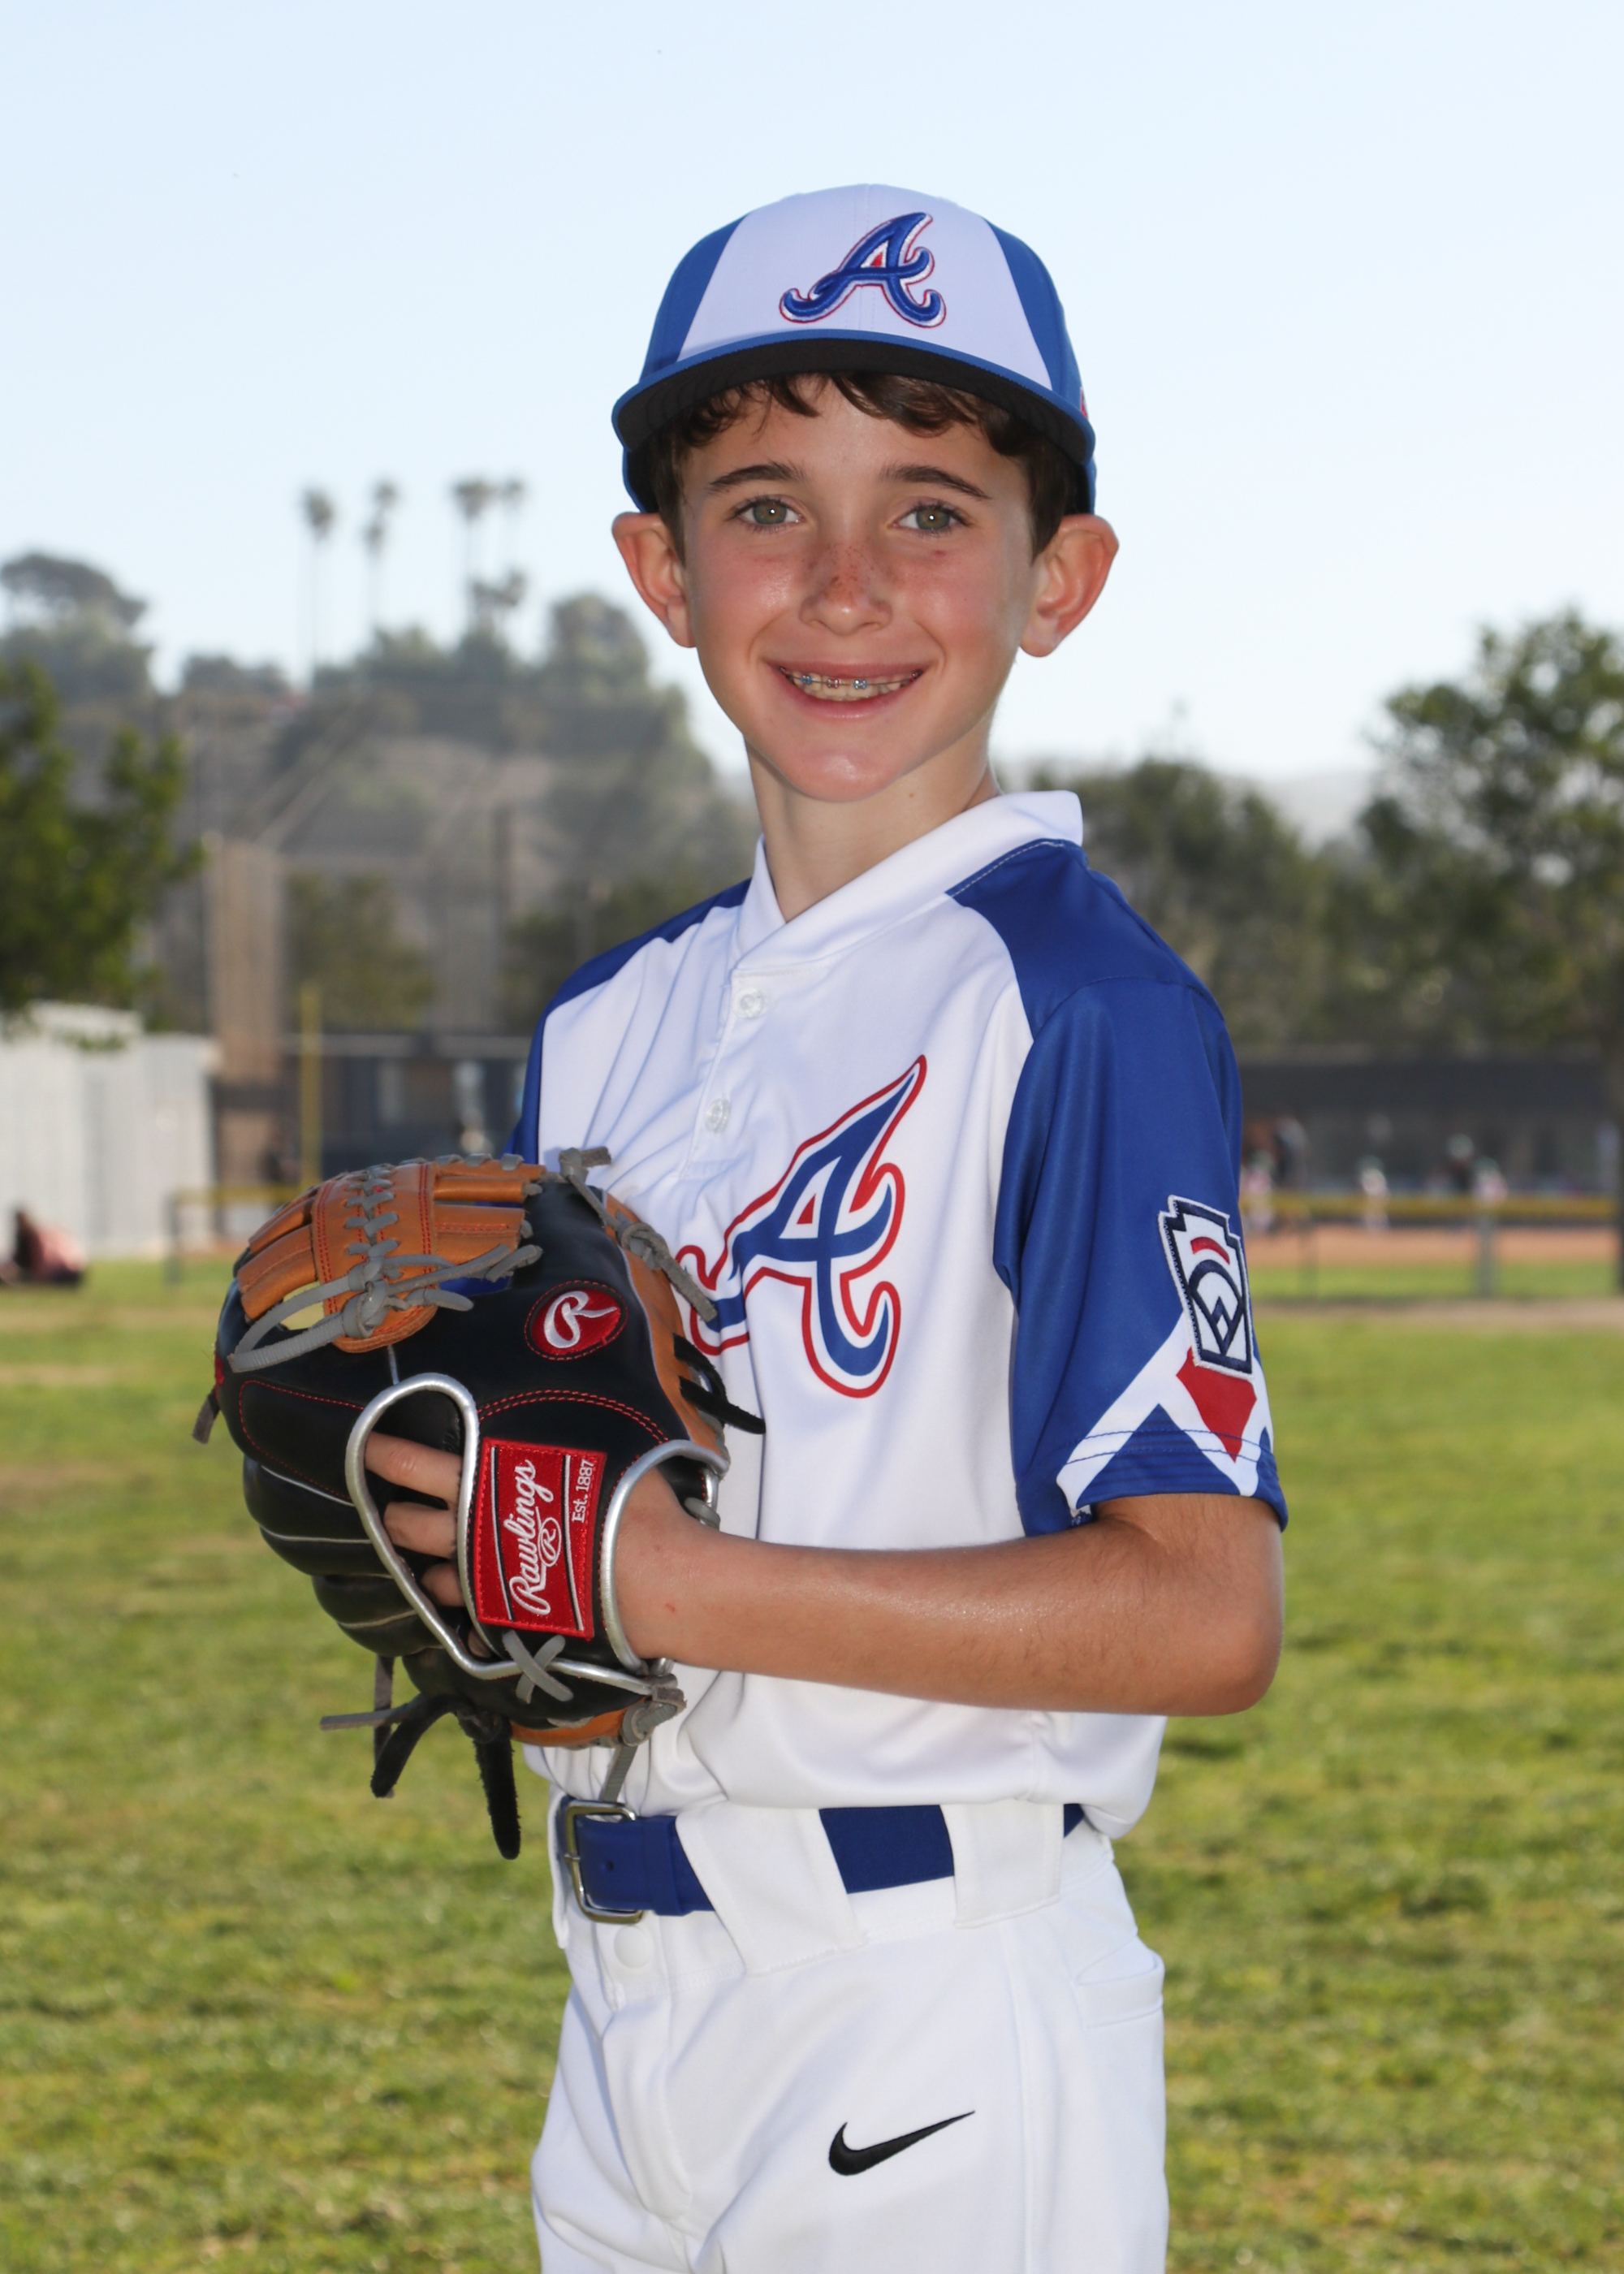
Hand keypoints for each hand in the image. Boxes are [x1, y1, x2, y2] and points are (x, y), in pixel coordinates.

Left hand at [366, 1431, 694, 1635]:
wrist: (654, 1581)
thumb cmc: (632, 1507)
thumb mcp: (601, 1452)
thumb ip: (566, 1441)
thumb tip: (566, 1414)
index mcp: (485, 1484)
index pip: (413, 1465)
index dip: (384, 1454)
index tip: (366, 1446)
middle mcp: (471, 1534)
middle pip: (404, 1525)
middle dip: (395, 1516)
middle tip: (399, 1509)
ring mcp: (482, 1583)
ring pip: (428, 1576)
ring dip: (426, 1567)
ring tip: (436, 1559)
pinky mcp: (501, 1622)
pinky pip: (463, 1619)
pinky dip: (461, 1612)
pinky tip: (470, 1608)